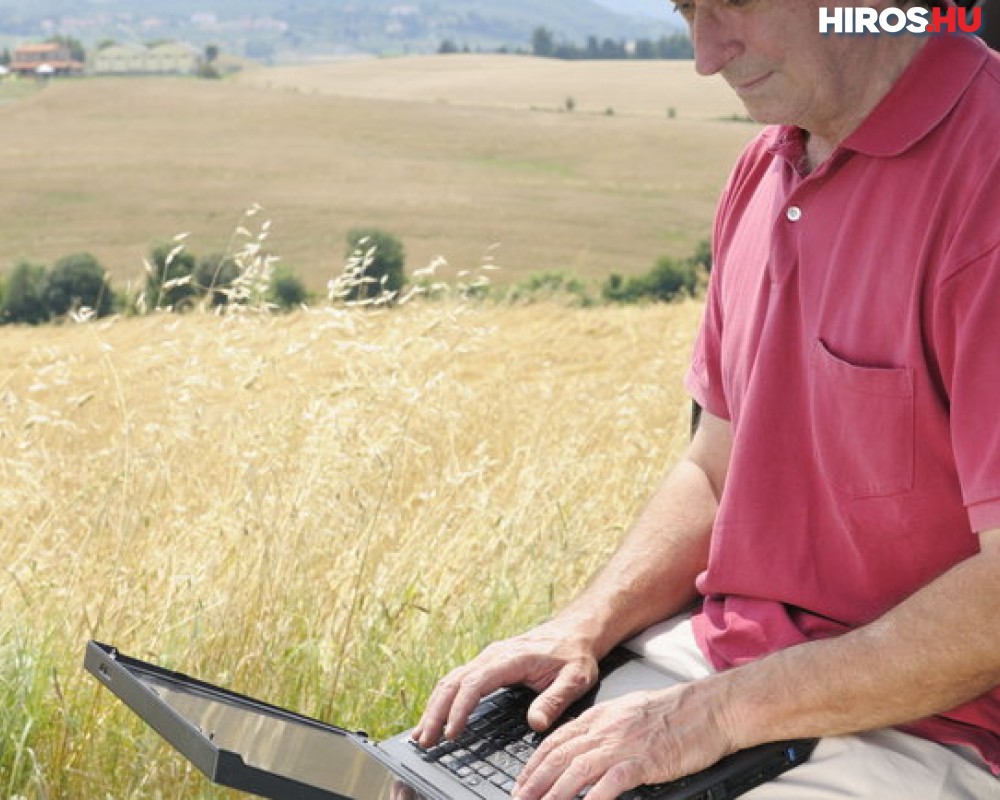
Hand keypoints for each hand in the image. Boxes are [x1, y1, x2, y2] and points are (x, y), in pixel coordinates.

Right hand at [412, 621, 600, 747]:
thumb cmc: (574, 655)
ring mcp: (487, 658)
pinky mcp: (486, 664)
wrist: (574, 631)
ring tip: (422, 734)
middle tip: (425, 740)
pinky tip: (436, 717)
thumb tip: (535, 723)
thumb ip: (555, 700)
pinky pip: (458, 680)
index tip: (452, 733)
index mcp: (512, 658)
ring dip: (434, 706)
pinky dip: (443, 699)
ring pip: (451, 680)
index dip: (460, 709)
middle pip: (454, 681)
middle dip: (436, 711)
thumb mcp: (575, 679)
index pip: (476, 683)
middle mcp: (493, 655)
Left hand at [513, 678, 737, 799]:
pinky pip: (612, 781)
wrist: (710, 708)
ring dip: (554, 793)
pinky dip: (593, 797)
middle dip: (534, 782)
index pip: (556, 740)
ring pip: (577, 769)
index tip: (520, 783)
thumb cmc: (674, 712)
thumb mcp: (628, 711)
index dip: (533, 764)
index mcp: (601, 716)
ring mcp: (624, 744)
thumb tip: (579, 744)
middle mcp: (606, 728)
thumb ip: (602, 727)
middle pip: (559, 757)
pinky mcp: (645, 761)